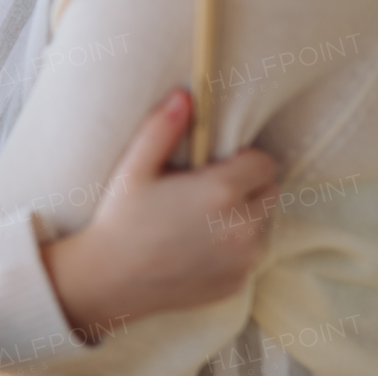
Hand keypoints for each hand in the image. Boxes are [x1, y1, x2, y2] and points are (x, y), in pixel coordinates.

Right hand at [42, 89, 277, 332]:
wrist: (109, 280)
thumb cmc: (119, 218)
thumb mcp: (133, 168)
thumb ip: (162, 128)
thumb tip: (184, 95)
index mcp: (221, 192)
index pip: (264, 164)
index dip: (242, 160)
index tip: (213, 166)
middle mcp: (243, 227)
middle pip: (269, 192)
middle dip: (246, 187)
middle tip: (204, 191)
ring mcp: (244, 259)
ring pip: (264, 224)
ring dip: (244, 217)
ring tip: (201, 220)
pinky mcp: (239, 282)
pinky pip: (251, 255)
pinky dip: (235, 247)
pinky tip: (198, 246)